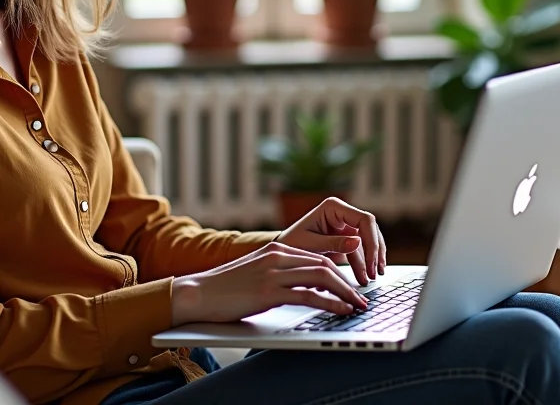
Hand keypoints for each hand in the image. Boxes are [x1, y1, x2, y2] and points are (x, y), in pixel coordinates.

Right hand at [171, 241, 367, 324]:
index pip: (317, 256)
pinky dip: (330, 303)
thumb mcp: (257, 273)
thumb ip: (281, 274)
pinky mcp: (267, 291)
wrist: (198, 294)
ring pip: (321, 276)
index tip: (352, 286)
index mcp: (276, 248)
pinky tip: (340, 311)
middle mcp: (277, 256)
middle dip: (348, 282)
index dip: (339, 271)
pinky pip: (308, 296)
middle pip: (324, 264)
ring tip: (357, 305)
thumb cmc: (226, 288)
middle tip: (361, 298)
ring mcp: (272, 273)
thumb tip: (308, 288)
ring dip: (345, 292)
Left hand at [274, 197, 386, 285]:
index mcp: (333, 207)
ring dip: (372, 260)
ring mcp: (346, 225)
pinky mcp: (347, 238)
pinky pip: (363, 249)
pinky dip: (365, 263)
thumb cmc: (291, 243)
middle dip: (374, 253)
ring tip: (370, 279)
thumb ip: (333, 243)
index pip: (364, 220)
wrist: (282, 251)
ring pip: (369, 240)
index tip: (370, 264)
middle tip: (373, 275)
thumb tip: (358, 243)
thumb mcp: (309, 245)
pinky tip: (366, 276)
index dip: (372, 241)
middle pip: (370, 230)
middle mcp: (343, 213)